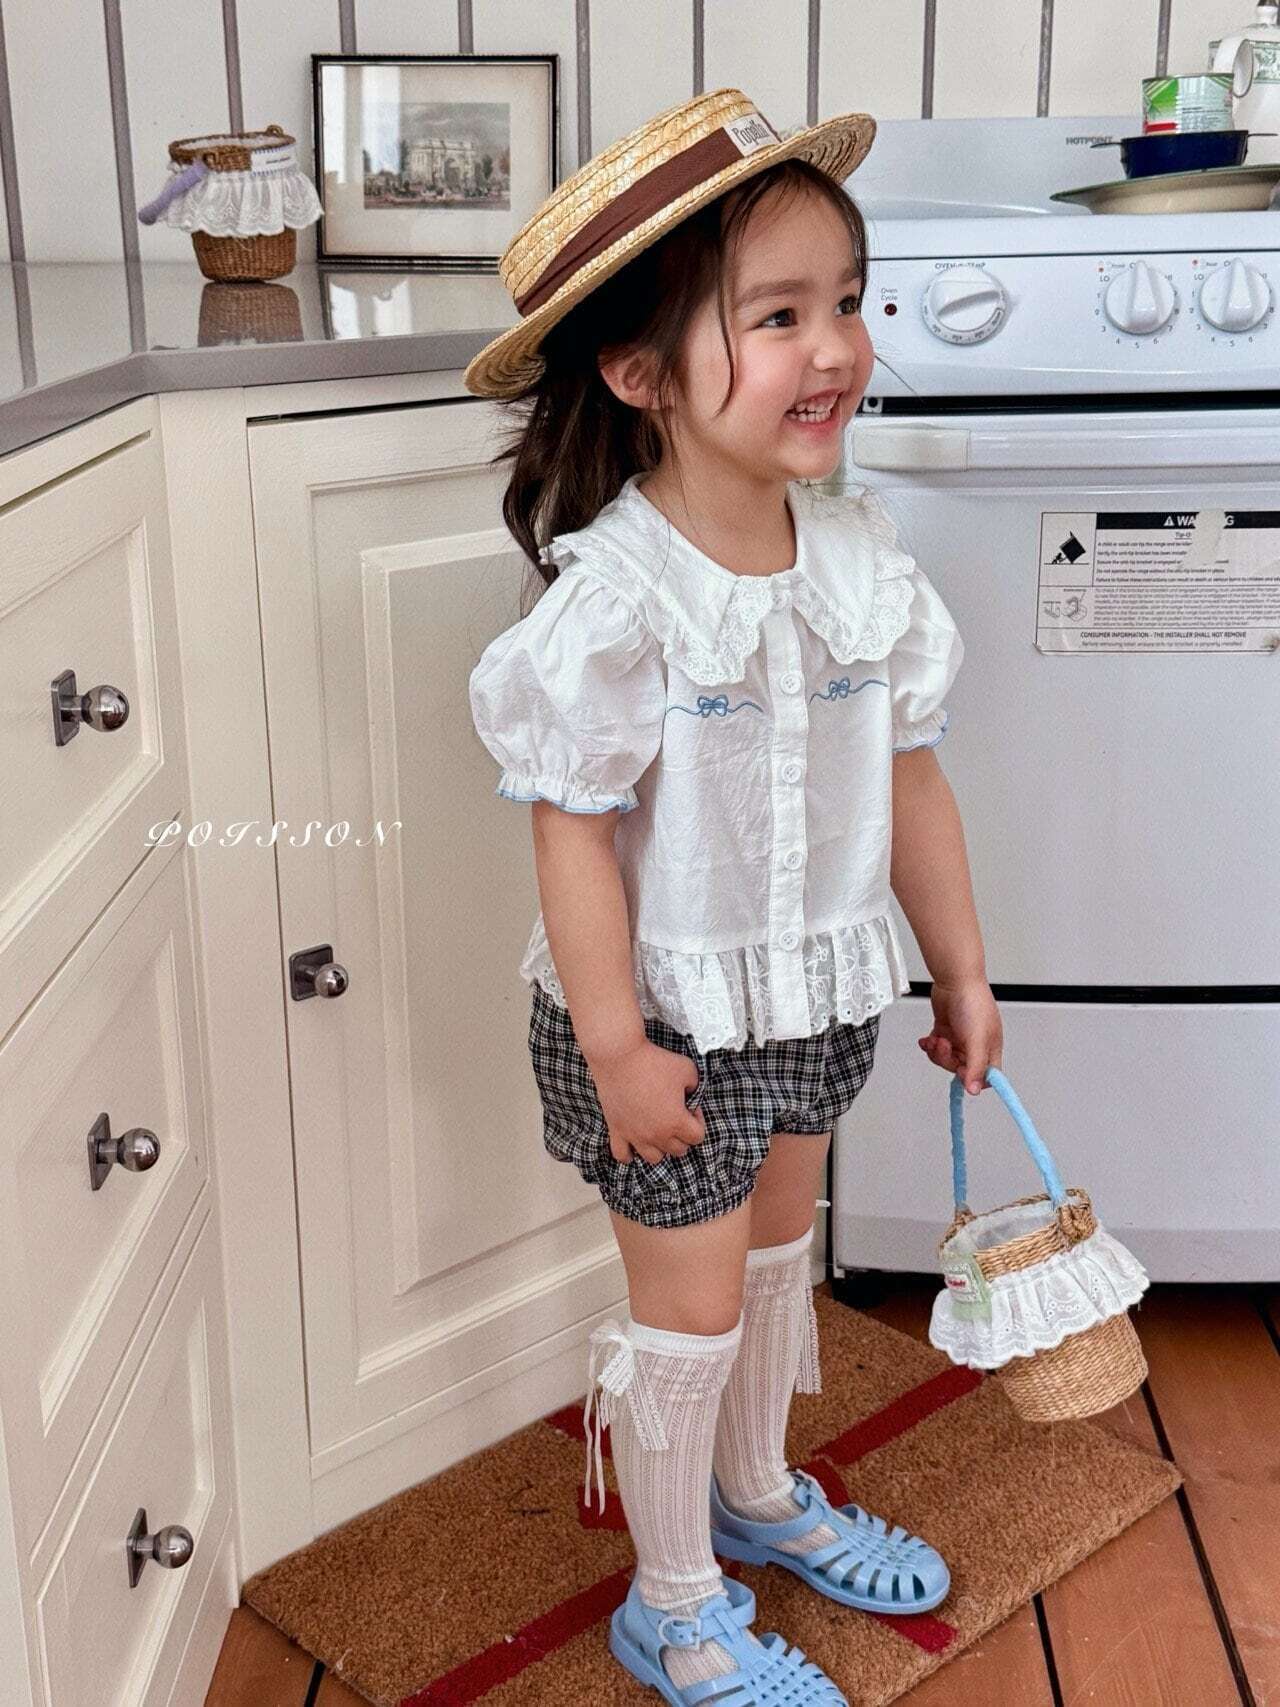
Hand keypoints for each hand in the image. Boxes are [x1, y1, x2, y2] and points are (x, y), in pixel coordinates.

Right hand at [586, 1038, 707, 1165]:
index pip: (698, 1137)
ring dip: (661, 1147)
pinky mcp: (617, 1130)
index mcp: (676, 1121)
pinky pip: (622, 1155)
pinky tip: (635, 1142)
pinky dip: (630, 1153)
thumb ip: (696, 1085)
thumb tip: (691, 1093)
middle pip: (678, 1150)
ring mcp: (635, 1135)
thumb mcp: (688, 1069)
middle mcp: (656, 1134)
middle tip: (676, 1113)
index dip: (698, 1120)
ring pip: (654, 1158)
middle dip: (682, 1134)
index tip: (691, 1106)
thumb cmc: (653, 1061)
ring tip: (658, 1129)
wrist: (620, 1056)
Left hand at [918, 975, 1002, 1094]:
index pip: (987, 1076)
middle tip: (944, 1047)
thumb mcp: (977, 1038)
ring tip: (937, 1039)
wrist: (954, 979)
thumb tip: (974, 1090)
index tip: (962, 1075)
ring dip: (938, 1053)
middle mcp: (976, 1044)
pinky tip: (928, 1039)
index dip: (974, 1080)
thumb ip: (976, 1066)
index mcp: (990, 1048)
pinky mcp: (946, 1030)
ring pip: (946, 1059)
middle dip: (948, 1061)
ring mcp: (960, 1038)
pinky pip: (936, 1047)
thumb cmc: (972, 1002)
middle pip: (961, 1069)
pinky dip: (930, 1045)